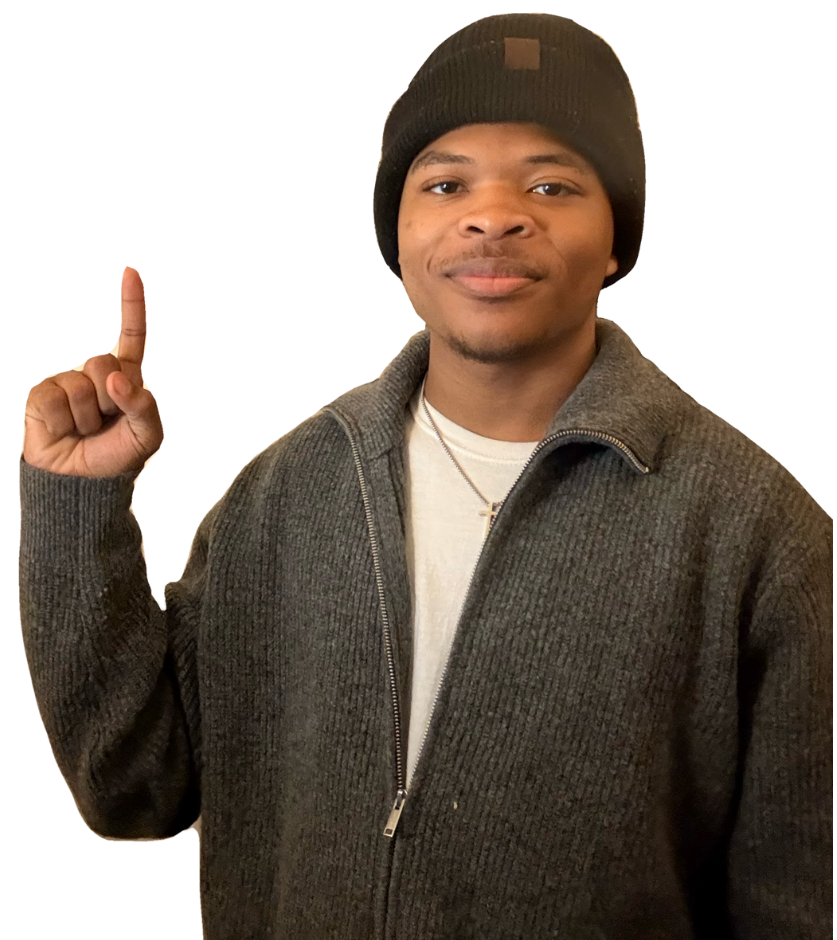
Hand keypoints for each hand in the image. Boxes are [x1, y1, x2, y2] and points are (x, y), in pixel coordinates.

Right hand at [22, 265, 164, 477]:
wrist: (84, 483)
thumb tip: (116, 378)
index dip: (131, 303)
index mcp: (125, 377)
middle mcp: (95, 374)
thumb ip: (143, 406)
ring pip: (81, 383)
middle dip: (110, 398)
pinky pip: (55, 398)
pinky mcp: (41, 396)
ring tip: (86, 431)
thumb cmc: (117, 456)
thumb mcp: (146, 436)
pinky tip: (64, 430)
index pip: (129, 335)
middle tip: (106, 422)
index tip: (130, 271)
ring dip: (88, 416)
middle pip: (104, 362)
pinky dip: (64, 421)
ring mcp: (66, 382)